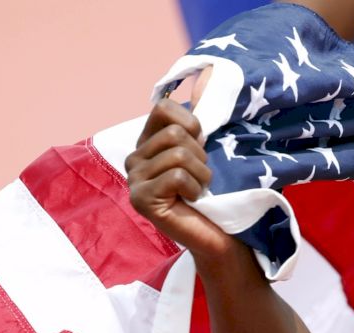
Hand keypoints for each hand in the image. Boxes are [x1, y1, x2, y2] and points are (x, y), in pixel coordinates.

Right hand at [127, 99, 231, 259]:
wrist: (220, 237)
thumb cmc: (216, 194)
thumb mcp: (208, 150)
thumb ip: (199, 118)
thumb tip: (205, 75)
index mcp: (147, 143)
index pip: (164, 108)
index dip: (192, 124)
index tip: (201, 147)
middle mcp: (134, 159)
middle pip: (174, 133)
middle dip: (200, 155)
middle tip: (201, 178)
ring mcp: (134, 181)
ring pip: (178, 153)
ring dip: (201, 174)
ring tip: (198, 191)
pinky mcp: (141, 200)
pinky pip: (177, 176)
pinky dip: (194, 188)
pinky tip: (191, 202)